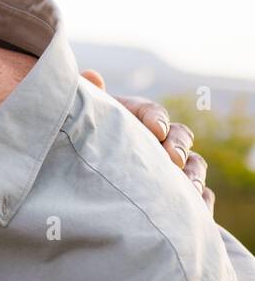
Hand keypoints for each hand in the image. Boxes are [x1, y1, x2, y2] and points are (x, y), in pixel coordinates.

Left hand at [81, 69, 213, 212]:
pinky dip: (201, 199)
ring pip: (194, 165)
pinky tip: (196, 204)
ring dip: (195, 173)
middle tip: (173, 158)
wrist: (79, 182)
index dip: (155, 119)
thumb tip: (91, 75)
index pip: (152, 112)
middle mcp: (159, 141)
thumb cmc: (82, 145)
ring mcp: (171, 167)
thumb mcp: (83, 125)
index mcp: (136, 119)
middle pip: (179, 136)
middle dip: (179, 145)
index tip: (154, 130)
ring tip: (189, 186)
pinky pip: (199, 197)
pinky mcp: (175, 195)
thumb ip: (88, 102)